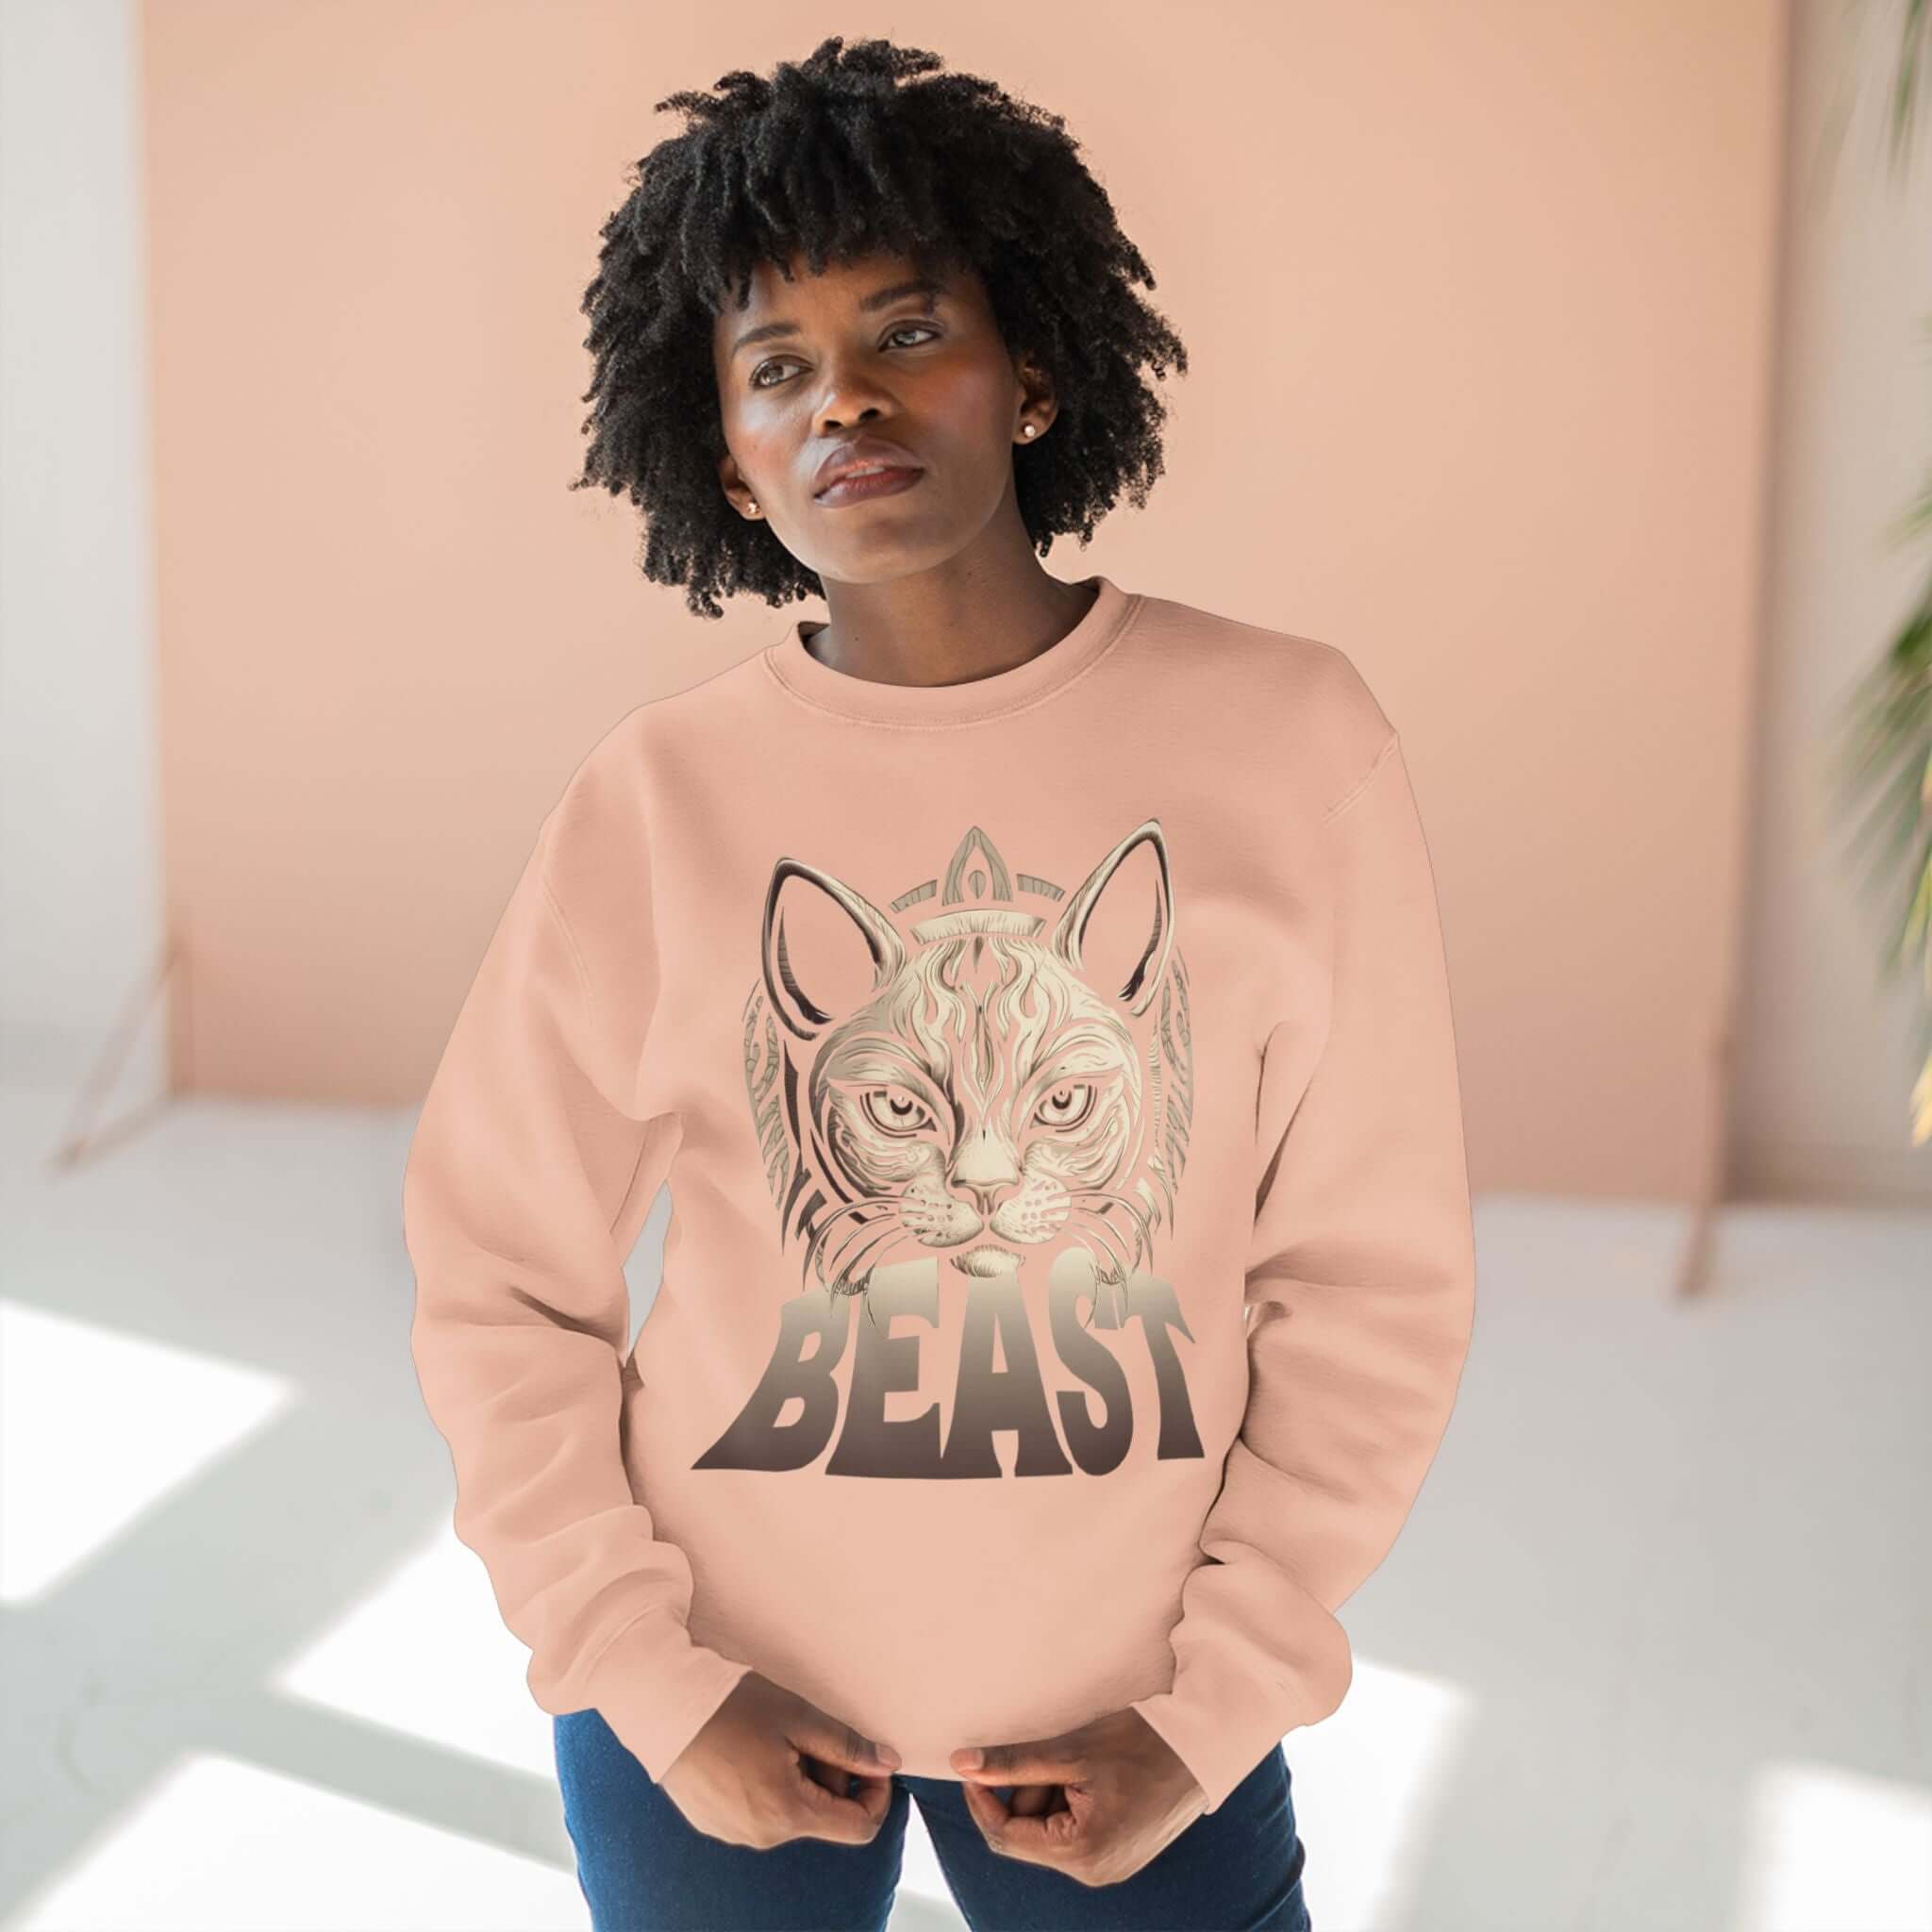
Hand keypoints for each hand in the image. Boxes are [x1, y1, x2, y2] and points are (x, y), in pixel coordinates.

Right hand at [660, 1670, 900, 1848]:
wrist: (661, 1707)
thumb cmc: (731, 1707)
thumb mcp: (798, 1717)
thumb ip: (847, 1745)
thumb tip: (889, 1763)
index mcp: (788, 1812)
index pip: (859, 1828)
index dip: (876, 1794)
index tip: (867, 1759)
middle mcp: (762, 1835)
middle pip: (824, 1816)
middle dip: (830, 1775)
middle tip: (807, 1732)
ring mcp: (735, 1833)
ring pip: (792, 1812)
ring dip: (800, 1778)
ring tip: (774, 1736)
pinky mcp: (715, 1823)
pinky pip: (761, 1812)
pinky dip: (770, 1784)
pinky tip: (750, 1749)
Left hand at [949, 1708, 1204, 1887]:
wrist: (1204, 1745)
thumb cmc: (1141, 1743)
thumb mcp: (1071, 1749)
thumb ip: (1014, 1762)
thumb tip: (961, 1764)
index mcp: (1082, 1853)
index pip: (1006, 1835)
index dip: (983, 1798)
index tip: (977, 1763)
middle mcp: (1095, 1872)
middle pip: (1028, 1834)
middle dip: (1027, 1790)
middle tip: (1052, 1755)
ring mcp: (1109, 1866)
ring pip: (1049, 1830)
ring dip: (1049, 1792)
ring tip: (1080, 1762)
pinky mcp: (1119, 1853)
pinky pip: (1074, 1831)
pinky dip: (1070, 1800)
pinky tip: (1092, 1775)